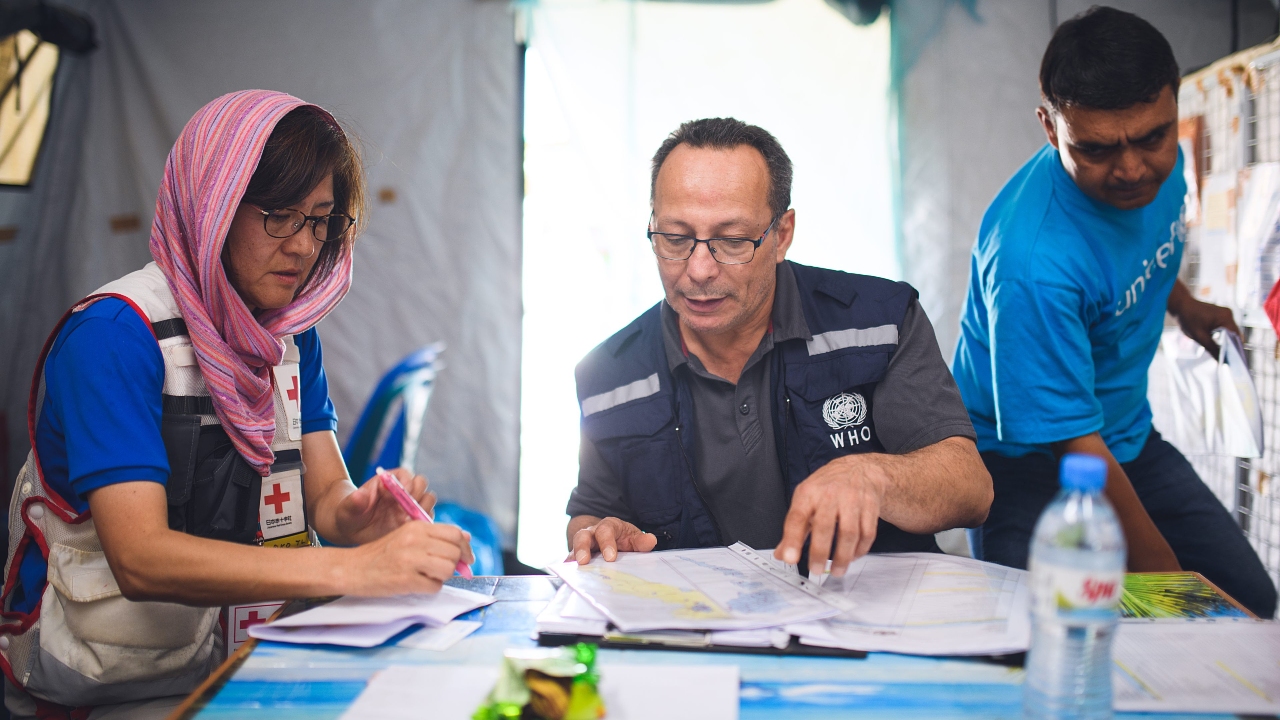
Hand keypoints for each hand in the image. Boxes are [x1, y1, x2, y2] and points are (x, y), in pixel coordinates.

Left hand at [333, 467, 436, 545]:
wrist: (350, 530)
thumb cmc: (348, 514)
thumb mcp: (347, 508)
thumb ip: (354, 501)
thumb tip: (360, 495)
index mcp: (388, 482)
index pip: (405, 474)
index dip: (407, 482)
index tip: (404, 493)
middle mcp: (402, 492)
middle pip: (422, 484)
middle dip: (418, 494)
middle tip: (407, 510)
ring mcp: (409, 507)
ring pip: (428, 500)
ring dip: (423, 509)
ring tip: (407, 521)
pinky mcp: (413, 522)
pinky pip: (426, 519)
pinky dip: (423, 523)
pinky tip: (409, 531)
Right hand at [346, 521, 474, 595]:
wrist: (352, 568)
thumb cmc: (382, 554)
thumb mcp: (407, 536)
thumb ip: (435, 536)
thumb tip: (466, 538)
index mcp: (417, 526)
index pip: (455, 533)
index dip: (465, 547)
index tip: (466, 559)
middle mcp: (415, 540)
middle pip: (454, 553)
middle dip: (452, 564)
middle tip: (439, 570)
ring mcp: (410, 560)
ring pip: (447, 569)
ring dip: (441, 577)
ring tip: (425, 575)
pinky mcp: (405, 580)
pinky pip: (434, 586)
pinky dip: (430, 588)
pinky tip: (416, 584)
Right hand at [569, 517, 656, 563]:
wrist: (610, 539)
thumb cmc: (623, 539)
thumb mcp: (633, 537)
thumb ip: (641, 541)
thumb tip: (650, 541)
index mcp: (608, 527)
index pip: (605, 530)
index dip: (607, 543)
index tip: (611, 558)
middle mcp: (591, 534)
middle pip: (582, 536)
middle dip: (582, 548)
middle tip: (584, 561)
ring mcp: (582, 545)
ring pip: (573, 548)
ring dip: (574, 559)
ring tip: (576, 571)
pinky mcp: (576, 557)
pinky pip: (570, 561)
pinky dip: (569, 569)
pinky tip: (570, 577)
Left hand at [774, 455, 885, 576]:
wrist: (859, 470)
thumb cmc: (828, 488)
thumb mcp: (805, 500)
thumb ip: (794, 529)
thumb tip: (781, 554)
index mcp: (809, 493)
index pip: (797, 517)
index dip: (792, 540)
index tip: (790, 558)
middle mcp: (830, 495)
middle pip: (825, 527)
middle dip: (820, 553)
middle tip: (816, 570)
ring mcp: (852, 500)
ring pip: (849, 533)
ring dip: (843, 556)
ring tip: (837, 570)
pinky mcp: (870, 507)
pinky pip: (867, 534)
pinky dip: (860, 550)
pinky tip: (852, 557)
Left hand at [1169, 283, 1238, 357]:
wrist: (1180, 306)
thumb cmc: (1188, 319)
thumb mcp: (1199, 337)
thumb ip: (1212, 349)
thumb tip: (1221, 361)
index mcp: (1225, 317)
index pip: (1236, 336)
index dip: (1237, 349)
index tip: (1237, 362)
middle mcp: (1228, 314)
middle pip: (1235, 334)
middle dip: (1233, 347)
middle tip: (1232, 363)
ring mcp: (1225, 314)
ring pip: (1231, 332)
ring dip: (1229, 342)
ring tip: (1227, 357)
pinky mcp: (1221, 315)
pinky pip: (1225, 328)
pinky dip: (1224, 337)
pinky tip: (1221, 347)